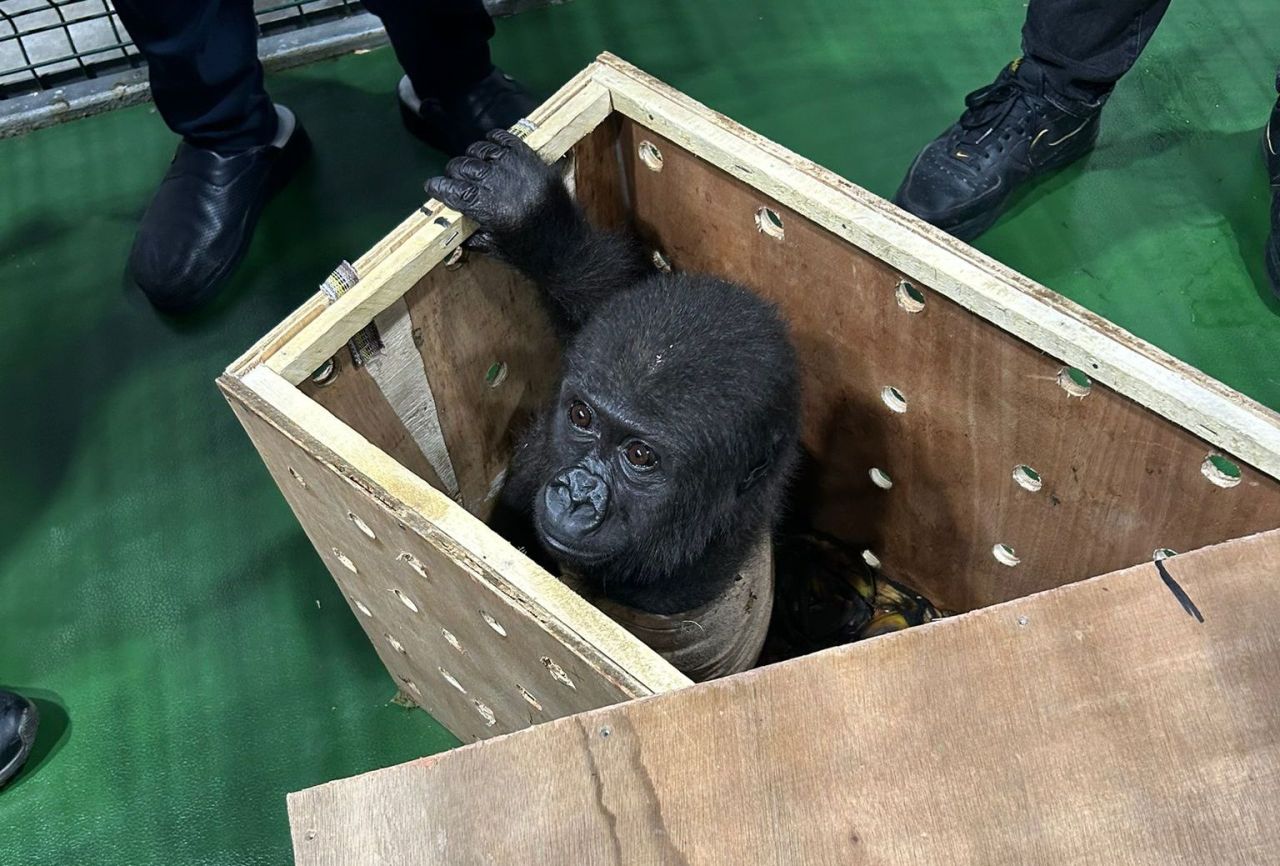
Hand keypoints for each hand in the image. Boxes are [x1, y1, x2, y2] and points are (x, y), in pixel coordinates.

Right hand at [425, 129, 562, 253]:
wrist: (570, 251)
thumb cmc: (531, 256)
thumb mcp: (496, 249)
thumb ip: (472, 232)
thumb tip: (451, 219)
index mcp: (493, 212)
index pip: (457, 191)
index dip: (441, 188)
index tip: (432, 186)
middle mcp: (506, 187)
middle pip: (467, 168)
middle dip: (454, 173)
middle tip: (452, 178)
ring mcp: (522, 172)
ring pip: (485, 151)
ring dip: (473, 156)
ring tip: (470, 164)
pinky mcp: (536, 164)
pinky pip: (510, 141)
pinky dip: (496, 140)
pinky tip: (489, 144)